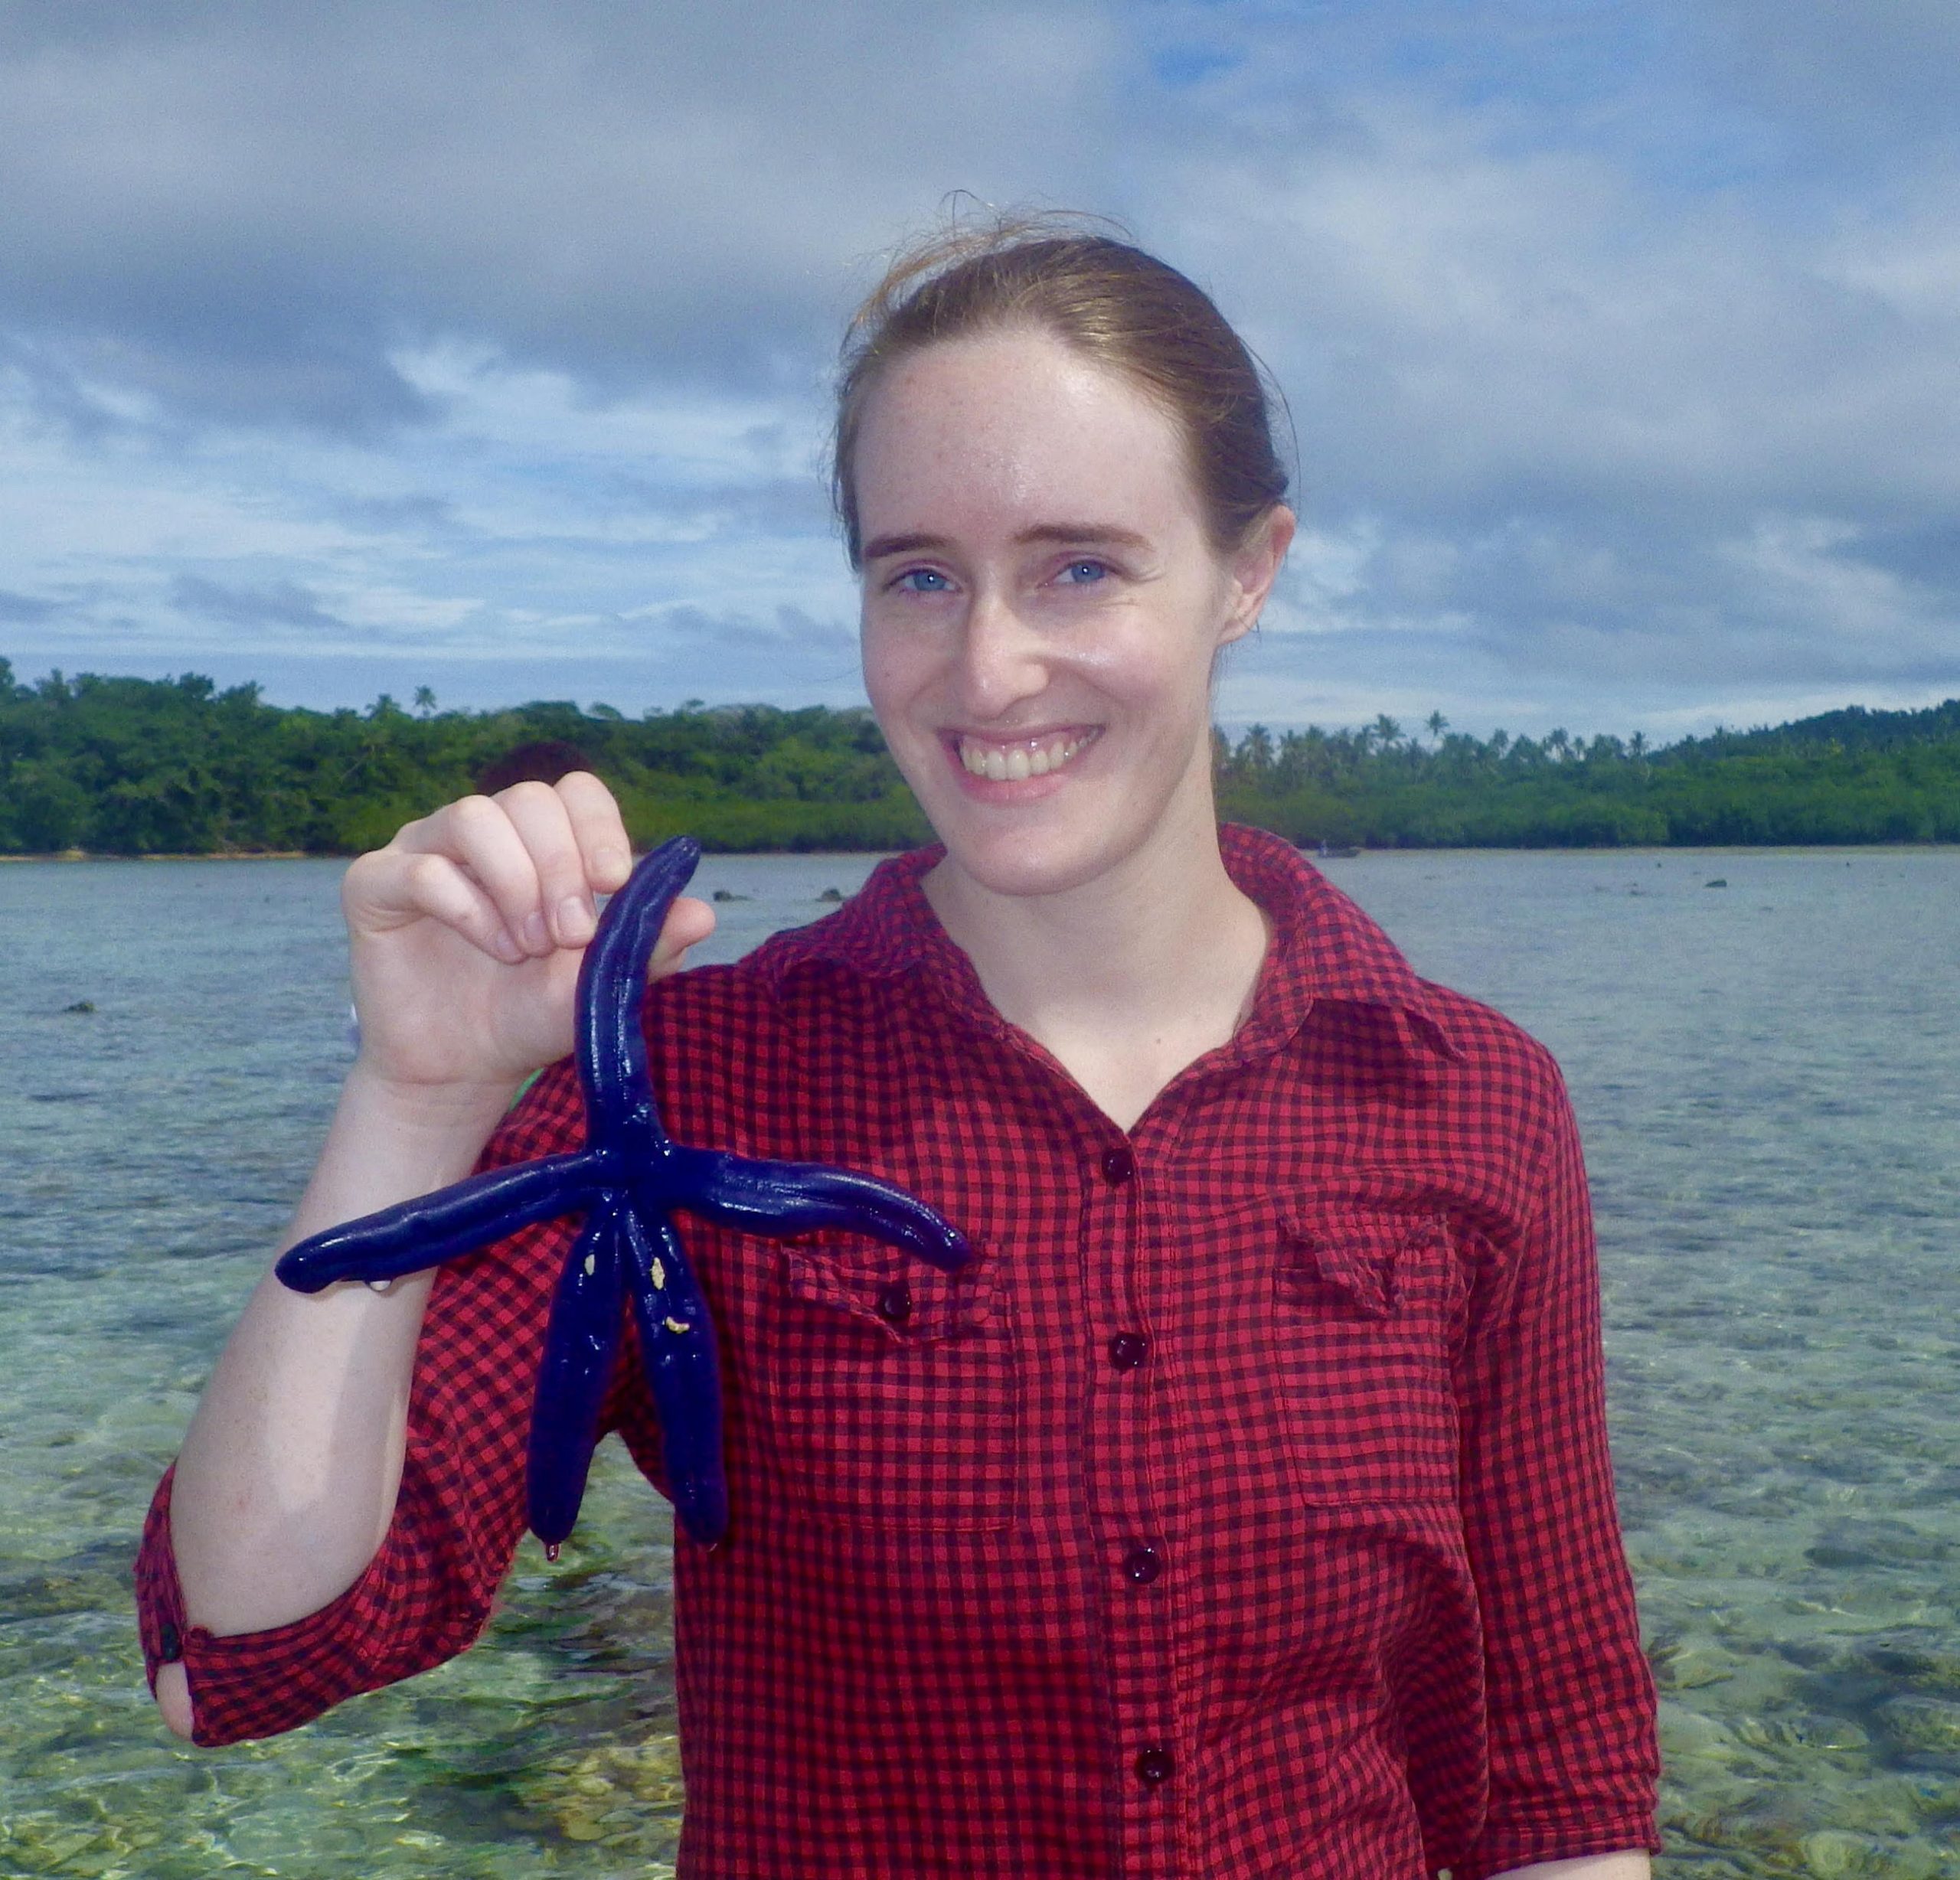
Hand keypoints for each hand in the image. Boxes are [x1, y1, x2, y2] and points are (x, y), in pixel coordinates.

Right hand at [339, 774, 714, 1095]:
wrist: (464, 1069)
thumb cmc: (532, 1014)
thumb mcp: (600, 984)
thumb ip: (649, 945)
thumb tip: (704, 912)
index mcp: (542, 841)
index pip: (575, 791)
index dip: (599, 827)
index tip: (615, 884)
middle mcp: (484, 833)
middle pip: (527, 798)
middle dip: (560, 866)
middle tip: (571, 936)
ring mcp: (425, 851)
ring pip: (473, 818)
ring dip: (515, 883)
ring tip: (527, 948)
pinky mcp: (375, 884)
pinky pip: (422, 867)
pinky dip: (466, 907)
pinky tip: (492, 948)